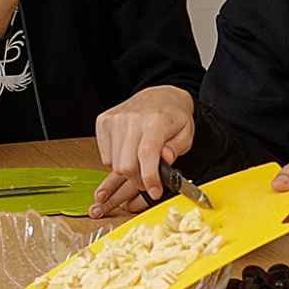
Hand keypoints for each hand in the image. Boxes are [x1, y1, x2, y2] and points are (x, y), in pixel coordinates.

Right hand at [90, 86, 194, 218]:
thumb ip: (176, 149)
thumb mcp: (185, 133)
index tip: (155, 192)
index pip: (147, 154)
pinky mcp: (103, 122)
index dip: (149, 178)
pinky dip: (117, 162)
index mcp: (155, 121)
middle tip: (148, 181)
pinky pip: (105, 157)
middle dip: (138, 181)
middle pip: (127, 165)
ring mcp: (115, 120)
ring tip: (140, 164)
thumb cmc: (173, 117)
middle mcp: (132, 119)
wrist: (159, 96)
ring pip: (114, 164)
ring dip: (128, 171)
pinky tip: (128, 153)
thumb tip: (165, 160)